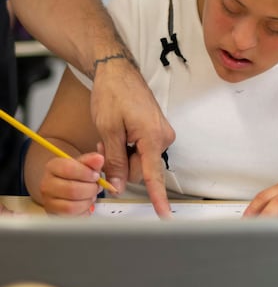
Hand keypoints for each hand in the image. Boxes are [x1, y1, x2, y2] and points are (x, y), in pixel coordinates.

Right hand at [39, 151, 105, 215]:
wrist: (68, 186)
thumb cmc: (77, 174)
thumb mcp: (85, 164)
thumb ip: (92, 161)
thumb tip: (99, 159)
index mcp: (53, 167)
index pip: (68, 169)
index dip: (86, 173)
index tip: (96, 175)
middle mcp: (46, 184)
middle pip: (72, 190)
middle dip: (90, 189)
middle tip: (96, 187)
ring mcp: (48, 201)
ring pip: (71, 206)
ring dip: (87, 201)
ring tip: (91, 196)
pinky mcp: (53, 214)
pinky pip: (71, 217)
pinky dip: (83, 211)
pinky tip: (86, 204)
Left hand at [90, 57, 174, 217]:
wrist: (118, 72)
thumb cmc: (114, 94)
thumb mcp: (108, 129)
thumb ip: (113, 160)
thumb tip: (116, 185)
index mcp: (153, 136)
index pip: (154, 174)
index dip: (157, 197)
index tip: (164, 215)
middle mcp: (163, 137)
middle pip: (140, 170)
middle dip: (120, 164)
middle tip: (105, 144)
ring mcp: (161, 134)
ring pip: (139, 161)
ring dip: (122, 155)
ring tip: (111, 135)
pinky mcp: (156, 131)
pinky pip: (141, 151)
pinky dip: (127, 147)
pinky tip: (120, 133)